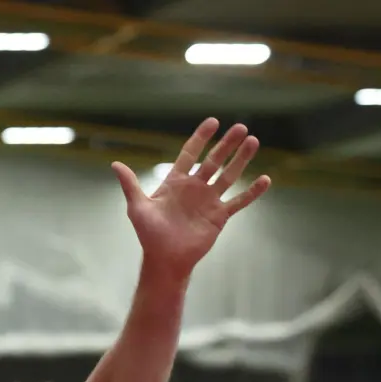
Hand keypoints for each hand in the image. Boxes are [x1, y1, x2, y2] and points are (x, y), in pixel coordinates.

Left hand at [111, 118, 270, 277]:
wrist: (164, 259)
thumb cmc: (149, 234)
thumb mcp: (138, 207)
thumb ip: (130, 184)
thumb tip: (115, 164)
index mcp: (176, 182)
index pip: (190, 154)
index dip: (200, 138)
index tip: (212, 121)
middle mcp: (194, 188)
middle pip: (214, 160)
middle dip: (227, 144)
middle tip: (241, 127)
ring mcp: (208, 201)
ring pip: (229, 175)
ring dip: (241, 160)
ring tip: (253, 142)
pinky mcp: (219, 216)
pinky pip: (239, 201)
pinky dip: (252, 192)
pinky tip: (265, 179)